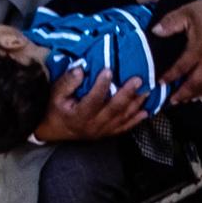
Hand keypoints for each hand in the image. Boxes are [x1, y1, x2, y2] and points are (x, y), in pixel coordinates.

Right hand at [30, 65, 150, 141]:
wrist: (55, 131)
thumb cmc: (55, 109)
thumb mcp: (55, 95)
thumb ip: (67, 82)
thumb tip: (81, 69)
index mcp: (79, 115)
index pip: (93, 100)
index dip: (101, 85)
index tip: (108, 70)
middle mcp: (93, 125)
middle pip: (113, 109)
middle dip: (127, 93)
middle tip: (138, 79)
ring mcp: (102, 131)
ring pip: (122, 118)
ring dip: (136, 104)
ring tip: (146, 90)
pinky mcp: (107, 134)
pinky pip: (124, 128)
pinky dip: (135, 120)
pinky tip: (146, 111)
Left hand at [152, 0, 201, 103]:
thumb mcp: (186, 12)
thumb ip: (170, 22)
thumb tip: (154, 32)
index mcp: (201, 45)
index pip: (183, 67)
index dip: (171, 76)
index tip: (160, 82)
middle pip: (198, 82)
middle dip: (184, 93)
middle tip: (172, 100)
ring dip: (197, 95)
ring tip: (184, 99)